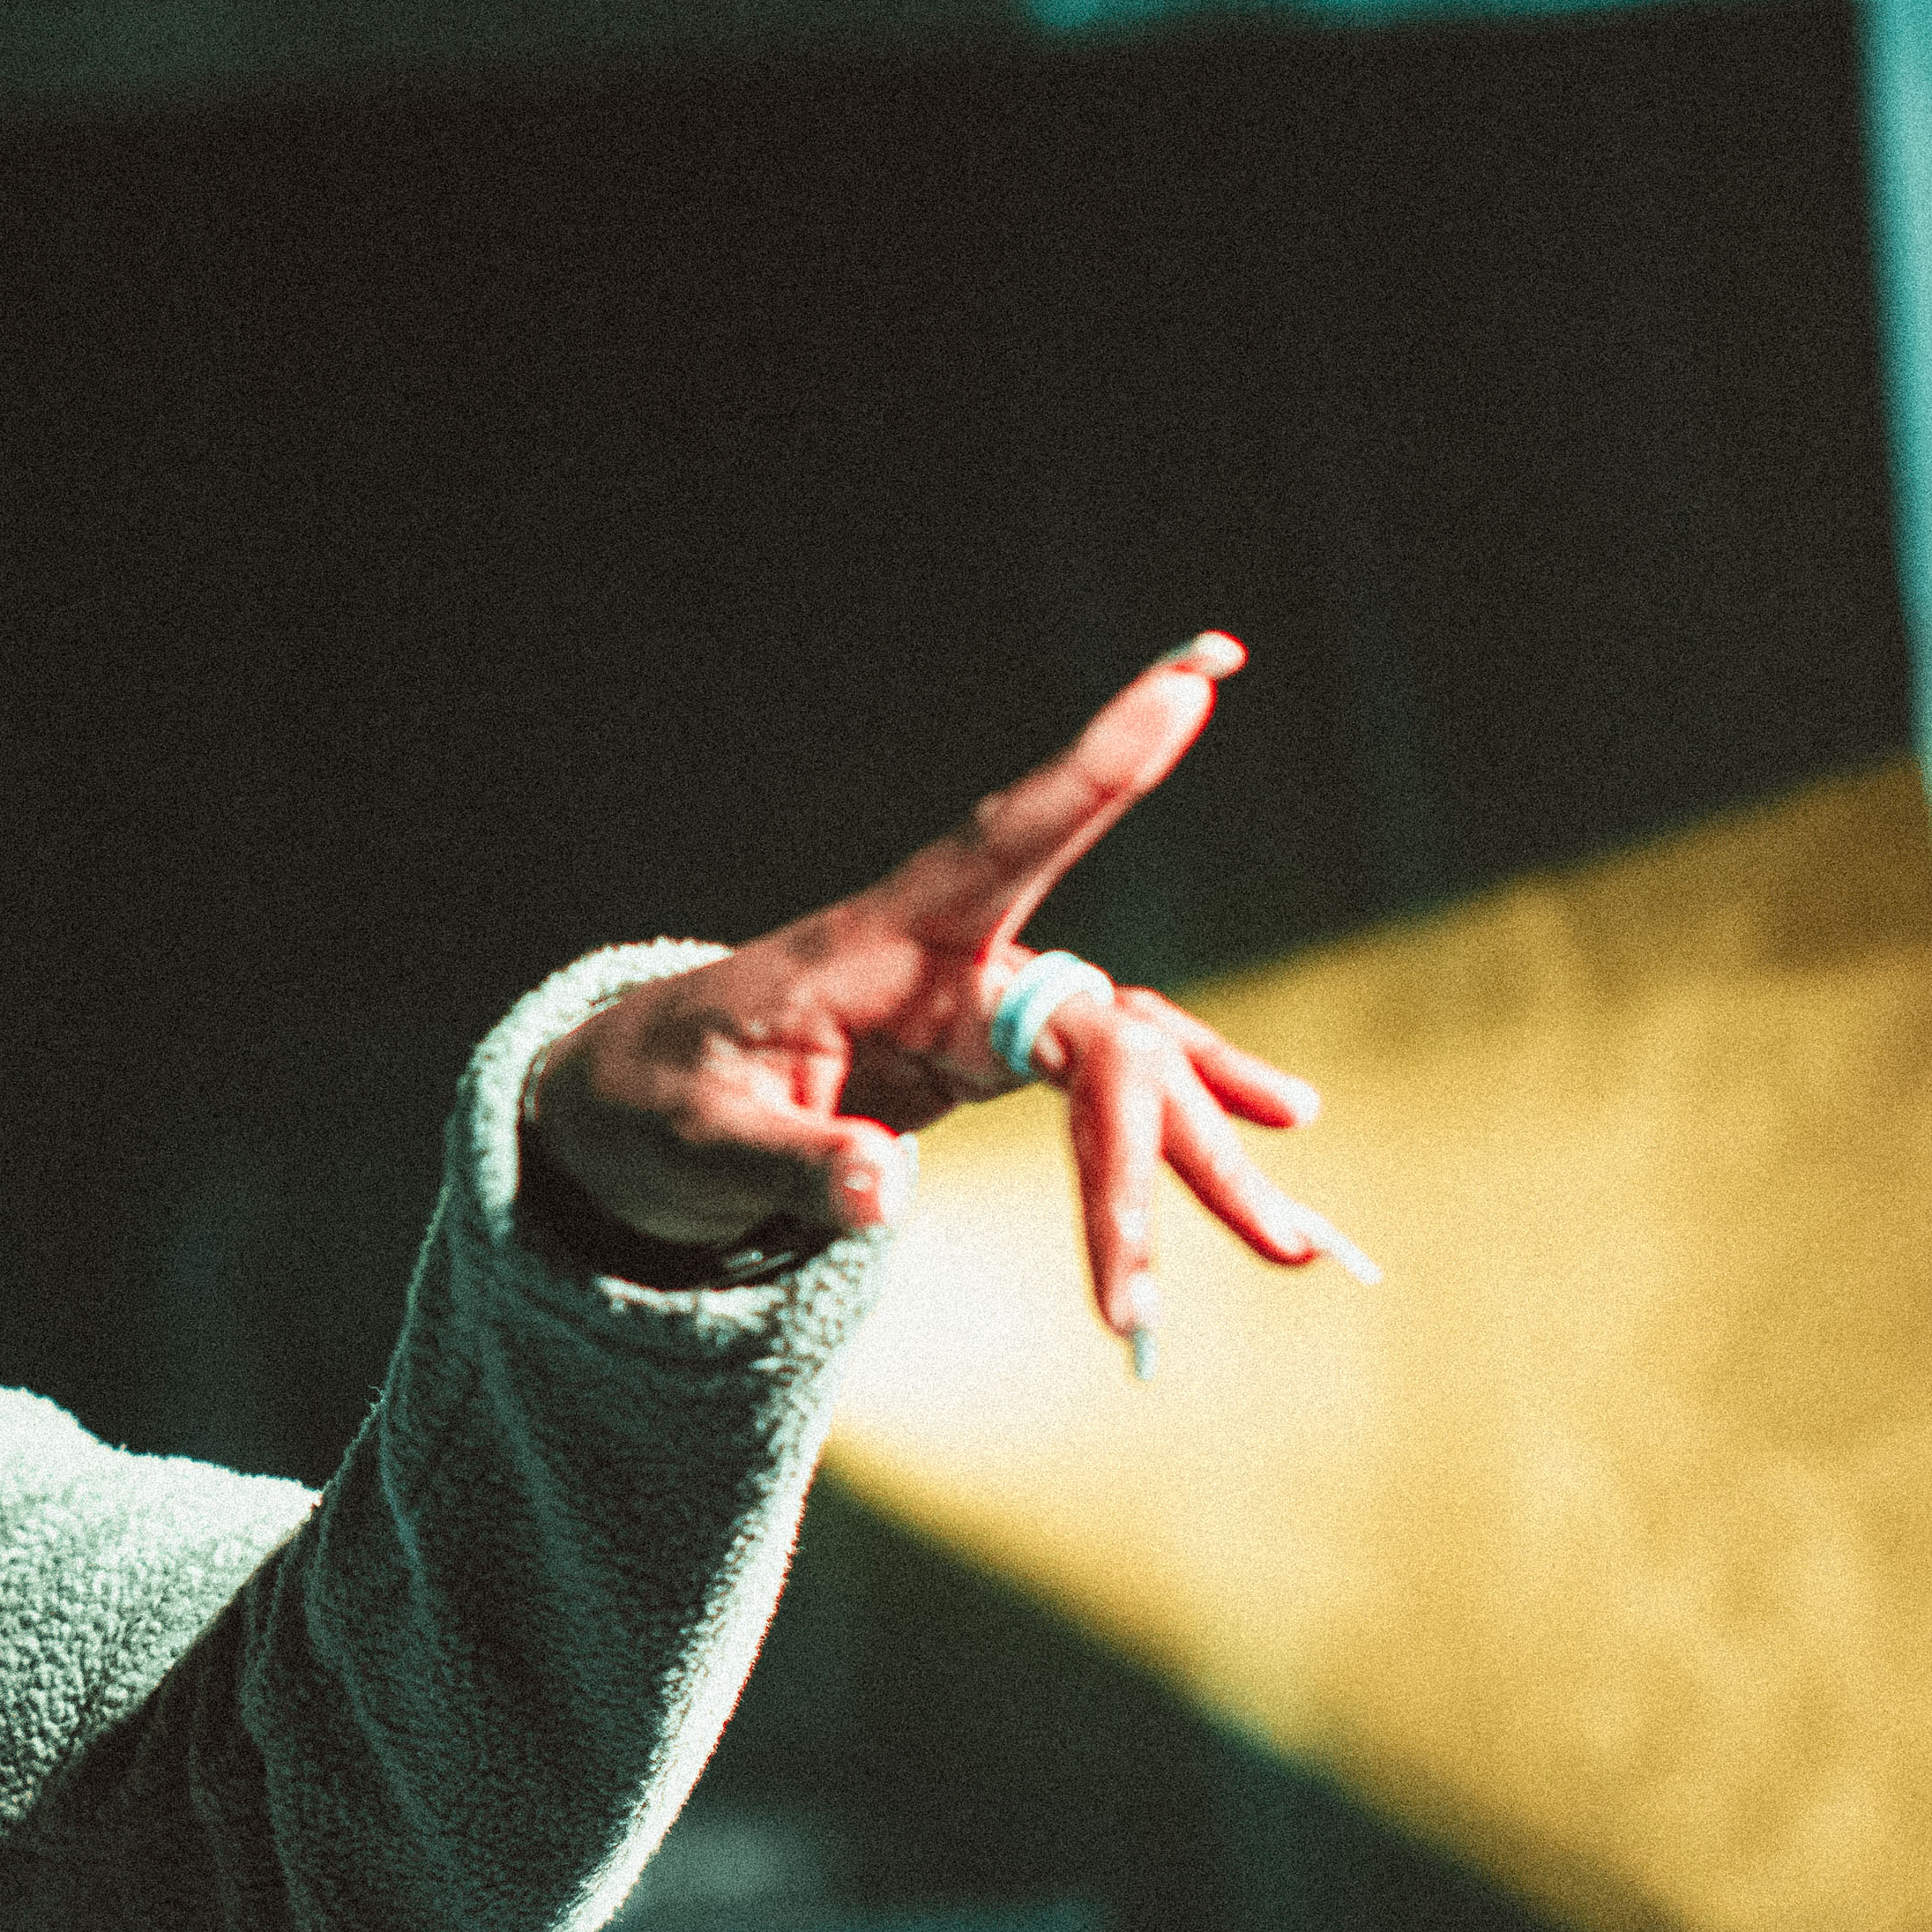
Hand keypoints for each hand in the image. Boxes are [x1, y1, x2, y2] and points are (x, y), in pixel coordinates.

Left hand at [524, 631, 1350, 1343]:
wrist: (637, 1116)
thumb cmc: (656, 1104)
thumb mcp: (696, 1142)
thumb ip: (788, 1162)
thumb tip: (885, 1188)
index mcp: (879, 944)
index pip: (1003, 841)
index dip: (1097, 768)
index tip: (1192, 684)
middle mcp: (954, 963)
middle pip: (1100, 1029)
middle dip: (1171, 1139)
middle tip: (1261, 1244)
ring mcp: (984, 1012)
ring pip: (1128, 1068)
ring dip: (1204, 1158)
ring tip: (1295, 1247)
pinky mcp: (995, 1061)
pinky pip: (1111, 1094)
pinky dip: (1184, 1134)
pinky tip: (1276, 1151)